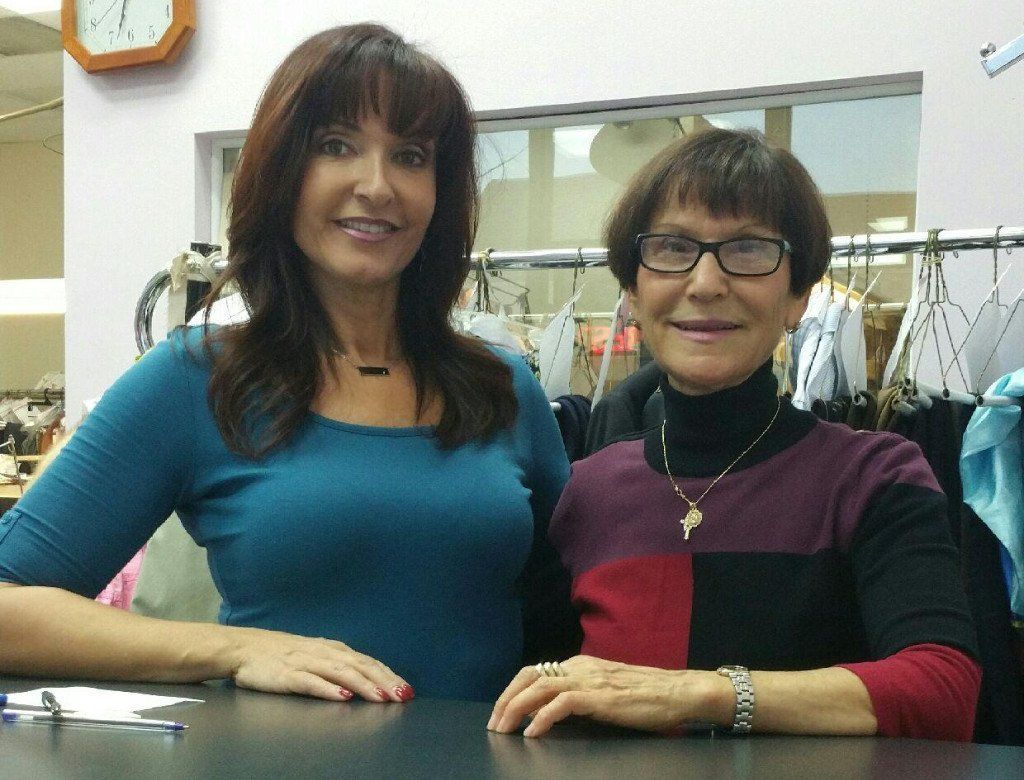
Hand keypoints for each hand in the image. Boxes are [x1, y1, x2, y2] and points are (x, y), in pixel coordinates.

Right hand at [229, 627, 413, 702]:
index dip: (388, 675)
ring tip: (381, 697)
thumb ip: (336, 665)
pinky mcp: (288, 675)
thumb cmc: (279, 654)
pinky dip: (329, 689)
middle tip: (403, 695)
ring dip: (364, 685)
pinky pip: (311, 682)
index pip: (367, 662)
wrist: (242, 648)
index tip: (406, 689)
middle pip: (360, 666)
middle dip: (384, 681)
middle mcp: (323, 653)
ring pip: (341, 673)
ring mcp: (306, 662)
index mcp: (332, 649)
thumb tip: (364, 679)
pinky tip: (343, 697)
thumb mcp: (314, 655)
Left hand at [487, 655, 728, 736]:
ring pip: (538, 687)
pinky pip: (560, 704)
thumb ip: (583, 696)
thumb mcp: (607, 691)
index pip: (536, 671)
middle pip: (529, 676)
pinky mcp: (598, 696)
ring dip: (515, 709)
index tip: (501, 711)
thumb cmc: (648, 696)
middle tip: (494, 723)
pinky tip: (532, 733)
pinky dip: (541, 718)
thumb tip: (556, 713)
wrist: (678, 692)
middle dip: (506, 699)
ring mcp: (588, 679)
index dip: (514, 690)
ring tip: (503, 729)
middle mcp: (579, 667)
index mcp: (581, 665)